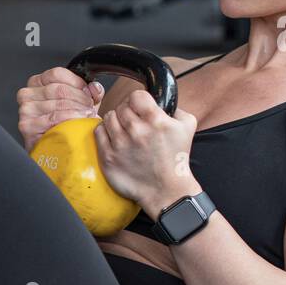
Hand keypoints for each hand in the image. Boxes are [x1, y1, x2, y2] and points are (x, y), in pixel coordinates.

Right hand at [16, 67, 104, 151]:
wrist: (54, 149)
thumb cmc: (63, 124)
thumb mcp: (79, 103)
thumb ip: (89, 93)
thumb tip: (94, 87)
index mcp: (36, 83)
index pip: (56, 73)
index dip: (76, 82)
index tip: (88, 92)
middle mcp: (27, 94)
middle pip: (59, 89)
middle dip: (80, 98)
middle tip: (90, 106)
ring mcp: (25, 110)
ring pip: (58, 102)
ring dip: (78, 109)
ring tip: (88, 115)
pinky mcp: (27, 125)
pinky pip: (54, 117)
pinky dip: (70, 118)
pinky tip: (79, 121)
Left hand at [94, 89, 199, 214]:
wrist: (165, 189)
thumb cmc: (176, 158)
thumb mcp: (187, 127)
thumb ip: (175, 108)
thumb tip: (161, 100)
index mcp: (155, 120)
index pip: (136, 95)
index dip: (138, 100)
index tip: (141, 108)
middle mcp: (136, 130)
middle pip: (121, 106)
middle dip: (127, 111)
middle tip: (134, 122)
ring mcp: (119, 143)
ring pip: (108, 117)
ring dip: (116, 121)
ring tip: (124, 130)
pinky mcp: (107, 156)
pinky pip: (98, 132)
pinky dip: (104, 132)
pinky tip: (114, 138)